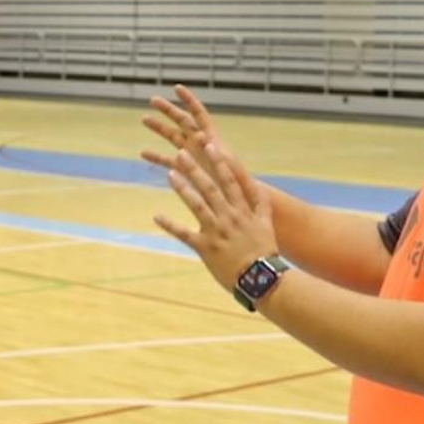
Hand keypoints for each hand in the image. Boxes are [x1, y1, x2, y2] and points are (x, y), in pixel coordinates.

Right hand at [141, 85, 258, 198]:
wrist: (239, 200)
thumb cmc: (240, 184)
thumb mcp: (229, 168)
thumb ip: (213, 150)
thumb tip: (201, 137)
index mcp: (212, 139)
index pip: (199, 114)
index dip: (188, 100)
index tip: (177, 88)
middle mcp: (201, 143)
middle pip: (182, 121)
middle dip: (168, 110)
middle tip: (153, 99)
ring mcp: (193, 155)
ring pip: (173, 137)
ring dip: (159, 128)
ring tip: (144, 118)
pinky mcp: (187, 169)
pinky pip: (168, 160)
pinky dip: (156, 156)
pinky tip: (143, 153)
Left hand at [154, 142, 279, 294]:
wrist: (260, 278)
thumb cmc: (264, 252)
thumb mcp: (266, 224)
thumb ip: (261, 204)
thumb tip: (259, 186)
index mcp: (242, 210)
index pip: (230, 180)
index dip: (219, 162)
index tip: (209, 145)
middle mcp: (229, 217)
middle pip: (210, 188)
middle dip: (195, 169)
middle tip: (181, 153)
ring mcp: (216, 231)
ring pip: (197, 205)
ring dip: (183, 188)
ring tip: (170, 174)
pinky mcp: (205, 248)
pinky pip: (184, 234)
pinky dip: (170, 225)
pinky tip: (156, 216)